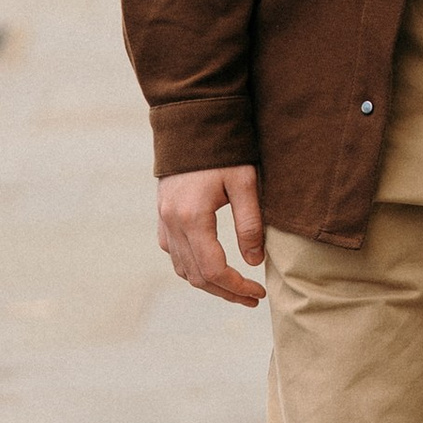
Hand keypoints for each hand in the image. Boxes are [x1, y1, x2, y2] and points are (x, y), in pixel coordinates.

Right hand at [158, 165, 266, 306]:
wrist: (192, 124)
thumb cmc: (224, 151)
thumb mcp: (245, 183)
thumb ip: (250, 224)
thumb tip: (255, 263)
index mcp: (192, 217)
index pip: (213, 270)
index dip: (237, 287)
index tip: (259, 292)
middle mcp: (172, 224)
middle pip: (197, 277)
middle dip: (226, 292)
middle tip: (253, 299)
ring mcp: (163, 221)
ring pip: (183, 269)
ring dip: (209, 284)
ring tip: (237, 288)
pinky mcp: (162, 216)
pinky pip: (173, 254)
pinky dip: (193, 268)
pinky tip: (213, 268)